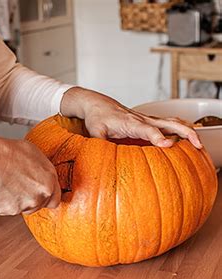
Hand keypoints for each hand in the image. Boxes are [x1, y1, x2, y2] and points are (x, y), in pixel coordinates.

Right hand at [0, 135, 60, 215]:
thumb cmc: (8, 153)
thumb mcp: (33, 154)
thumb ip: (43, 170)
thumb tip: (42, 173)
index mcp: (49, 182)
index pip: (55, 200)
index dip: (46, 197)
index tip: (40, 194)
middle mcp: (39, 196)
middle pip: (38, 205)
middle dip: (31, 198)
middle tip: (19, 185)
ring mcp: (24, 205)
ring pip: (23, 208)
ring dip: (17, 200)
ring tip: (7, 184)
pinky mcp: (8, 210)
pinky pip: (7, 209)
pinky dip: (3, 202)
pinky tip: (0, 188)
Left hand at [60, 87, 201, 148]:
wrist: (97, 104)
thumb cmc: (97, 118)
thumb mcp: (95, 132)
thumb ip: (100, 144)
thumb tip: (102, 158)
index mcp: (130, 123)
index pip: (147, 130)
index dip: (157, 137)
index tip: (168, 145)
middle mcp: (142, 119)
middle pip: (167, 123)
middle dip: (183, 133)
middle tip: (196, 144)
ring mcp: (147, 119)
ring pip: (171, 121)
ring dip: (186, 130)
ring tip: (198, 143)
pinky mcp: (148, 121)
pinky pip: (168, 123)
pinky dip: (181, 128)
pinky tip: (190, 136)